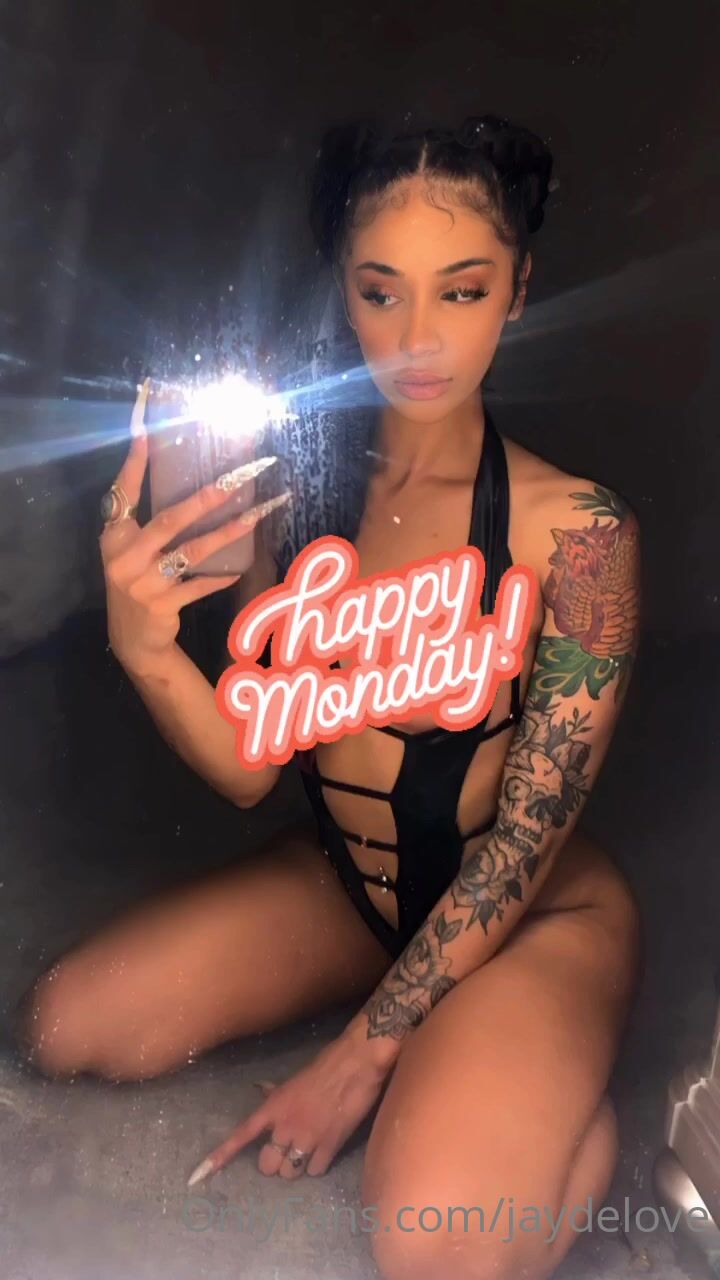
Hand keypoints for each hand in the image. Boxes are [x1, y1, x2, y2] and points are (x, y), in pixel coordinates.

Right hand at [99, 379, 287, 677]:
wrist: (133, 640)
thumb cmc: (137, 583)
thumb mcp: (131, 551)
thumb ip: (145, 520)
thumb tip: (186, 483)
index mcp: (114, 536)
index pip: (125, 492)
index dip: (135, 462)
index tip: (145, 429)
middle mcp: (124, 556)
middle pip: (171, 518)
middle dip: (208, 495)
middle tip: (241, 475)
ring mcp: (143, 582)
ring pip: (192, 551)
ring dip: (227, 533)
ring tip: (256, 515)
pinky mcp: (162, 605)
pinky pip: (199, 586)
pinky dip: (220, 578)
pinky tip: (240, 569)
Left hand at [194, 1032, 391, 1181]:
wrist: (355, 1064)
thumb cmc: (323, 1066)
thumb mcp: (292, 1080)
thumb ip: (274, 1093)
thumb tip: (260, 1090)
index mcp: (272, 1108)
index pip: (240, 1137)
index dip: (217, 1158)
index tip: (196, 1178)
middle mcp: (285, 1127)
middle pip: (267, 1166)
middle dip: (275, 1162)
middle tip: (286, 1151)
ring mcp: (307, 1138)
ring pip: (290, 1173)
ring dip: (296, 1166)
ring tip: (306, 1151)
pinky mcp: (330, 1146)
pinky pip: (315, 1171)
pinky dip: (317, 1166)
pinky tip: (323, 1152)